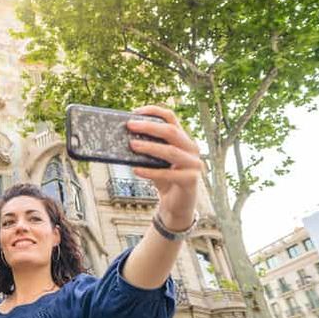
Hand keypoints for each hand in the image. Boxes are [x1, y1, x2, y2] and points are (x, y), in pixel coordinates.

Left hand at [126, 105, 201, 229]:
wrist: (177, 206)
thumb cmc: (165, 180)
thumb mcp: (155, 162)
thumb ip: (147, 149)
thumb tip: (125, 138)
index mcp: (183, 139)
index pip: (171, 118)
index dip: (154, 111)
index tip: (135, 111)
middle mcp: (191, 148)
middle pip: (171, 131)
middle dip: (149, 126)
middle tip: (130, 125)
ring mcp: (194, 164)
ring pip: (171, 151)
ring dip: (149, 147)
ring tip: (132, 145)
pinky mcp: (190, 180)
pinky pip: (168, 174)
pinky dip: (150, 172)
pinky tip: (136, 170)